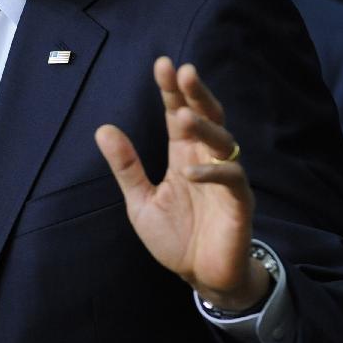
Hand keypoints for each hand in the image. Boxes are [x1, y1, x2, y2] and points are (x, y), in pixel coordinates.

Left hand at [95, 56, 268, 310]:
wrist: (202, 277)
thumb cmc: (175, 237)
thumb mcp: (141, 200)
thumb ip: (126, 166)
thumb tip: (103, 128)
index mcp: (183, 153)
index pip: (178, 113)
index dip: (171, 90)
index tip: (163, 64)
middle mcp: (206, 158)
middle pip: (206, 116)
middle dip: (196, 94)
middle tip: (184, 71)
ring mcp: (225, 177)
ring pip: (222, 141)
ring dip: (203, 127)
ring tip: (181, 116)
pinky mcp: (239, 201)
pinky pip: (231, 178)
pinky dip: (212, 172)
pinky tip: (190, 170)